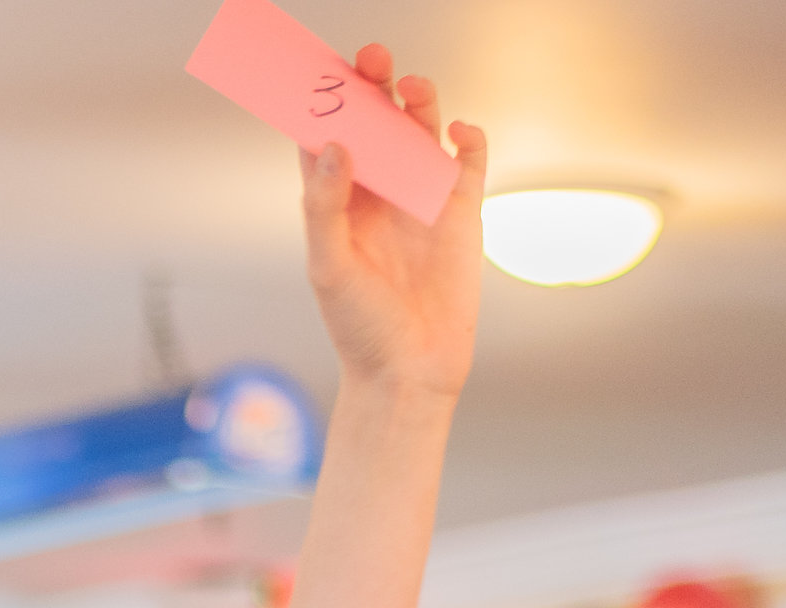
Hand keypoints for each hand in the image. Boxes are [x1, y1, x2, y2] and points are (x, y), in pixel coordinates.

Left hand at [301, 50, 484, 400]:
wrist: (409, 372)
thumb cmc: (358, 327)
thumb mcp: (329, 268)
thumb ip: (326, 208)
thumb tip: (334, 146)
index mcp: (337, 202)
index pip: (326, 137)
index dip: (322, 102)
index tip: (318, 68)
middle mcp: (378, 192)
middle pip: (375, 122)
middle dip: (372, 86)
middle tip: (371, 58)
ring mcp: (420, 198)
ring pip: (419, 131)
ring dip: (417, 101)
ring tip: (411, 86)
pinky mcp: (461, 212)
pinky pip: (467, 160)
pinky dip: (467, 137)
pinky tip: (457, 130)